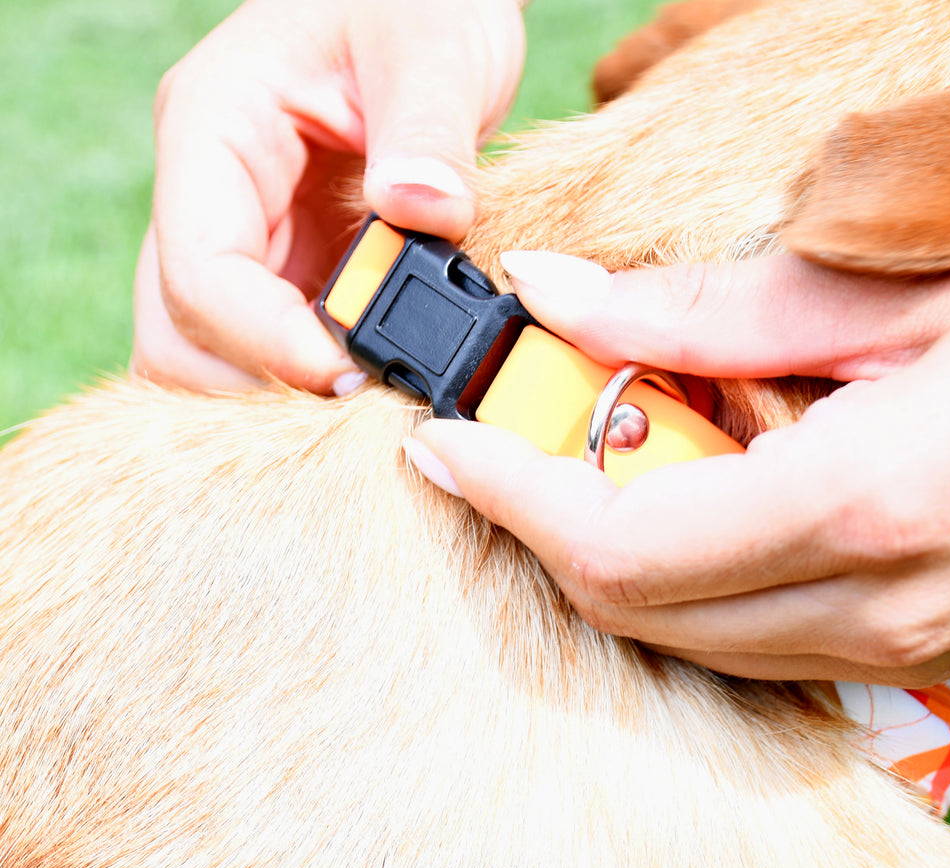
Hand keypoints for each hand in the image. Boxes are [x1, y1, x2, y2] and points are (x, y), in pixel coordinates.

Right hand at [132, 0, 524, 392]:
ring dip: (285, 399)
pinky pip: (273, 356)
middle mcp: (211, 198)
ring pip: (216, 362)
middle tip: (363, 412)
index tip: (353, 376)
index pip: (200, 272)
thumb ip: (428, 128)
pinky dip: (316, 387)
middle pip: (182, 340)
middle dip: (262, 390)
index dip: (268, 343)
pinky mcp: (289, 276)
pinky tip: (378, 390)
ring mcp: (246, 243)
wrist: (428, 10)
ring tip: (376, 405)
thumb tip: (421, 211)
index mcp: (213, 131)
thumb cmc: (418, 6)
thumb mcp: (433, 46)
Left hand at [409, 222, 949, 684]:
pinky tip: (702, 493)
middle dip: (544, 522)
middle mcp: (872, 610)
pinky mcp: (910, 657)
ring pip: (684, 636)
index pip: (624, 546)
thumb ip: (714, 309)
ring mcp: (893, 654)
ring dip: (615, 548)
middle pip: (635, 607)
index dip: (511, 496)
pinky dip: (687, 575)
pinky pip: (748, 642)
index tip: (442, 446)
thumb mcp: (907, 289)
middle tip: (511, 430)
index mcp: (868, 506)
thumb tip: (561, 298)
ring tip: (610, 447)